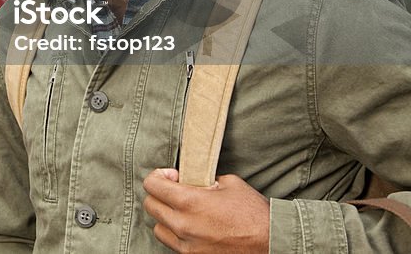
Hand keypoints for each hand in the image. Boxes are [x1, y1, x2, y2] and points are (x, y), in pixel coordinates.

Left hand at [143, 168, 269, 252]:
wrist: (272, 242)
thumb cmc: (253, 213)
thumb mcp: (229, 184)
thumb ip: (203, 180)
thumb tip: (192, 180)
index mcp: (189, 202)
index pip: (152, 185)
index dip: (159, 176)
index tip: (172, 176)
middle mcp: (183, 225)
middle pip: (150, 206)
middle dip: (160, 194)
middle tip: (175, 191)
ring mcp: (187, 245)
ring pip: (158, 228)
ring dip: (166, 217)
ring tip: (182, 211)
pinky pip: (173, 244)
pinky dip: (177, 234)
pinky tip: (191, 227)